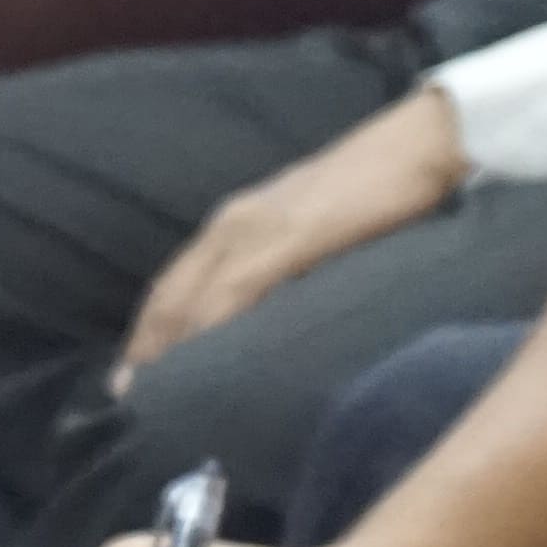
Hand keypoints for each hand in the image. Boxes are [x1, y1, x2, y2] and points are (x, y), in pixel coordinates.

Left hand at [121, 93, 467, 374]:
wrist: (421, 143)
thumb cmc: (377, 187)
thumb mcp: (310, 229)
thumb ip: (281, 264)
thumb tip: (270, 316)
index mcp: (235, 221)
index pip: (174, 284)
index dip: (147, 332)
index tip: (133, 378)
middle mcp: (232, 223)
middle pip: (169, 296)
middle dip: (144, 350)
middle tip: (126, 403)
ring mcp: (256, 229)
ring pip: (191, 298)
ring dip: (167, 349)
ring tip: (153, 398)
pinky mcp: (289, 238)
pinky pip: (235, 292)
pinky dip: (209, 330)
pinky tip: (202, 364)